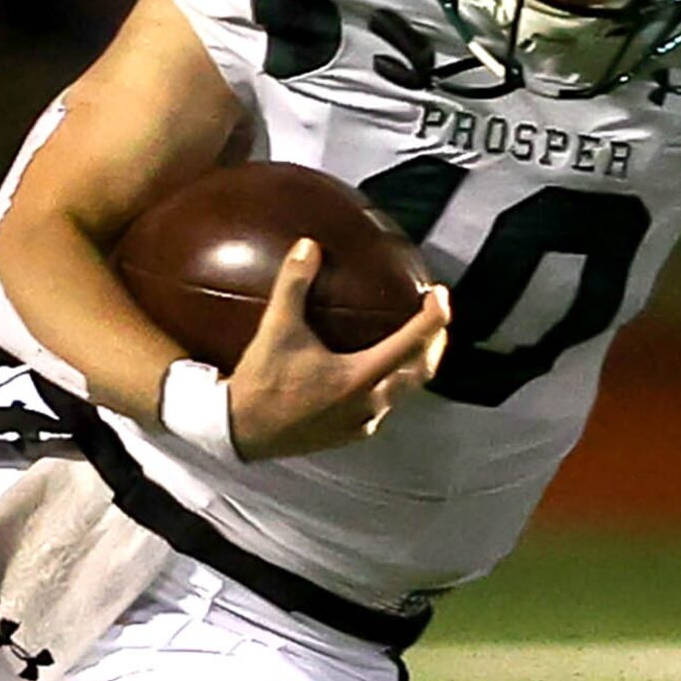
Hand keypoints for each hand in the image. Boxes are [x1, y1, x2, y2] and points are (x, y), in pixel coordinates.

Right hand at [225, 239, 452, 461]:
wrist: (240, 432)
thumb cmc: (261, 382)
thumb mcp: (277, 329)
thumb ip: (294, 285)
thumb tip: (308, 245)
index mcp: (360, 377)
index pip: (412, 343)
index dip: (434, 317)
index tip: (440, 294)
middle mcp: (370, 404)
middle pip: (421, 371)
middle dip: (435, 342)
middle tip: (435, 317)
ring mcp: (362, 423)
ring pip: (405, 391)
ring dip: (414, 364)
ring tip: (413, 340)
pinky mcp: (351, 434)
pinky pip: (384, 406)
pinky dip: (391, 383)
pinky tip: (378, 370)